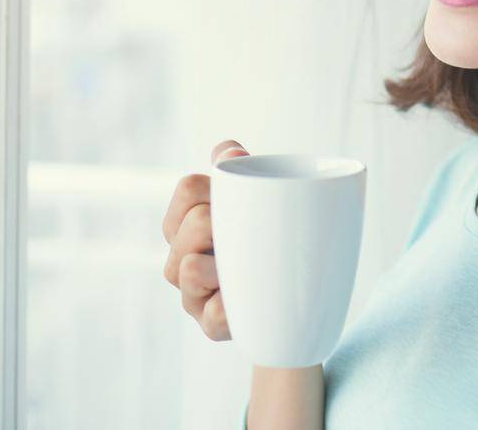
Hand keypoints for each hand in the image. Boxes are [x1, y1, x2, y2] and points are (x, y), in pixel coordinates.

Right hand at [162, 139, 249, 340]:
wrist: (297, 293)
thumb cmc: (266, 238)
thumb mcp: (255, 201)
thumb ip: (237, 169)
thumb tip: (230, 151)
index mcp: (185, 224)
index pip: (188, 189)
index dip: (216, 185)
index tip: (240, 194)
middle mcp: (180, 259)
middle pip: (194, 223)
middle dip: (223, 221)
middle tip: (252, 229)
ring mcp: (193, 295)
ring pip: (190, 270)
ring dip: (223, 262)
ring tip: (250, 263)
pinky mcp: (212, 326)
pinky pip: (214, 315)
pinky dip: (230, 306)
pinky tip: (246, 299)